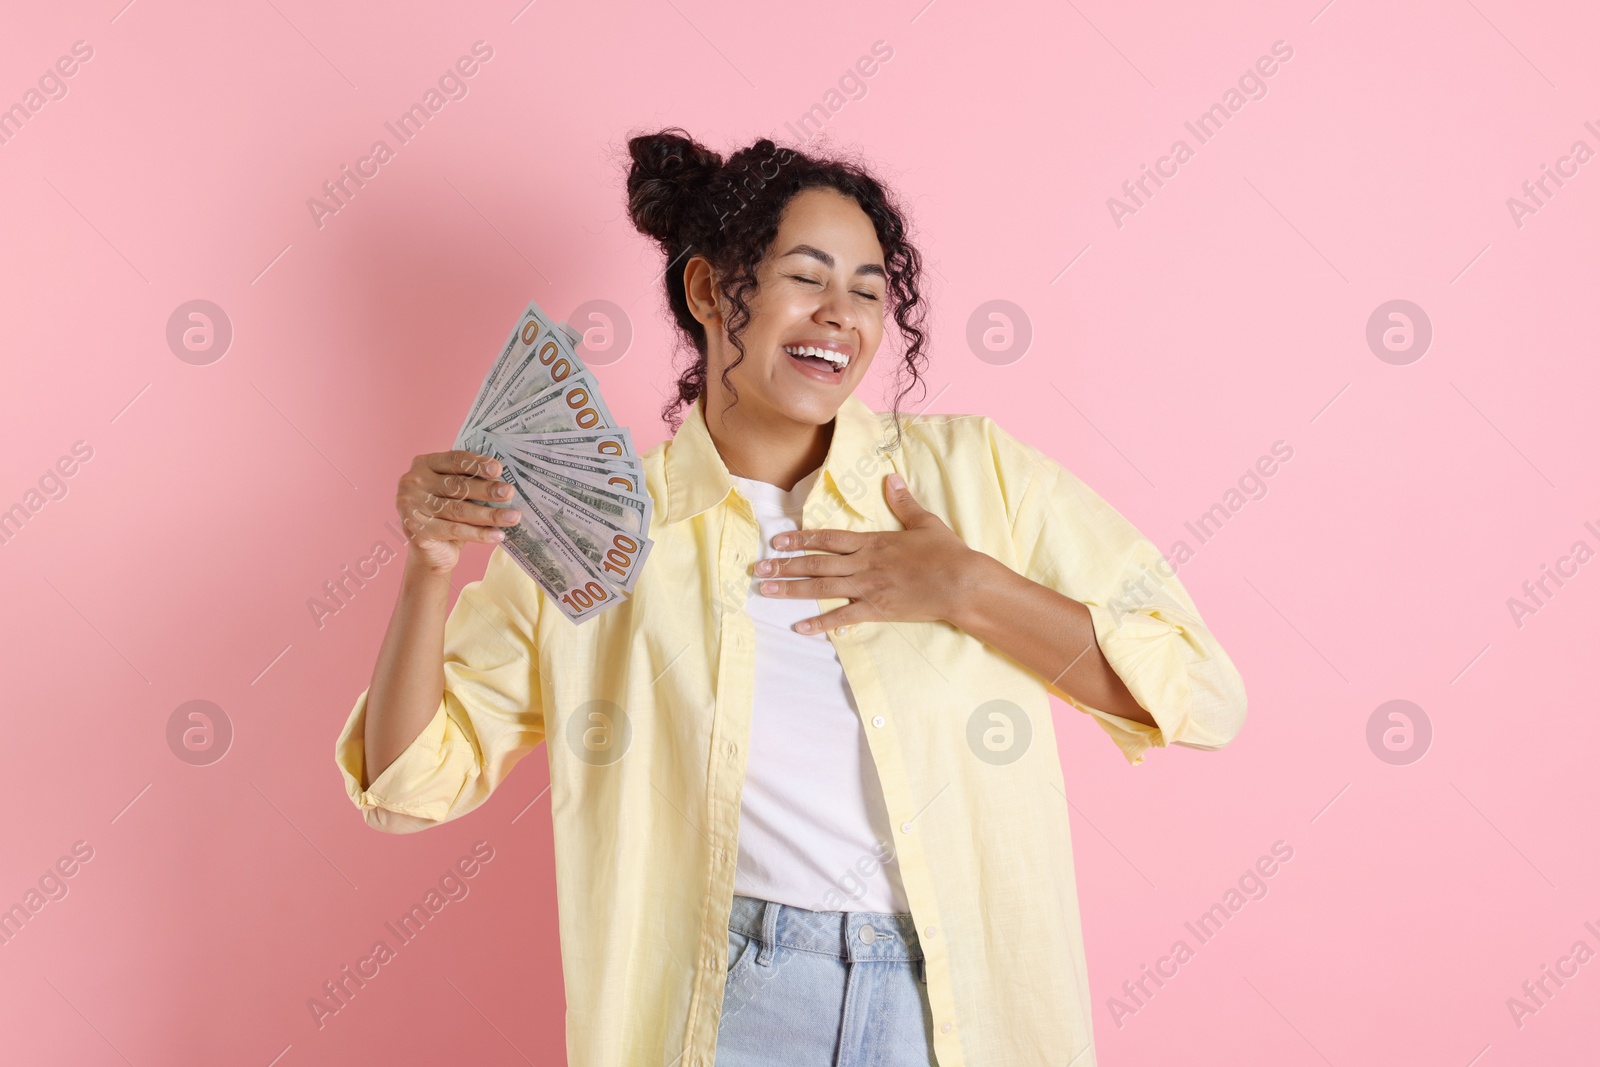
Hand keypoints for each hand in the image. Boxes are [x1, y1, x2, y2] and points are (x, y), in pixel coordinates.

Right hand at [395, 451, 521, 574]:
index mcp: (424, 464)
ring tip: (513, 517)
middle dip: (487, 490)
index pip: (454, 460)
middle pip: (457, 485)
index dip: (477, 464)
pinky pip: (454, 530)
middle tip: (509, 493)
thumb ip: (471, 482)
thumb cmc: (448, 515)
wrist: (431, 551)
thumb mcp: (457, 494)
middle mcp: (413, 482)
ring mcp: (411, 506)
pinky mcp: (416, 530)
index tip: (498, 470)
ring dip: (489, 514)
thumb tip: (504, 481)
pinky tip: (498, 535)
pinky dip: (479, 534)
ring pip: (458, 510)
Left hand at [754, 472, 980, 633]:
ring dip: (792, 589)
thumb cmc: (946, 553)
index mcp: (872, 542)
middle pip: (816, 563)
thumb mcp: (924, 522)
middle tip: (759, 568)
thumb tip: (891, 478)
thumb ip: (903, 502)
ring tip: (767, 590)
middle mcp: (864, 564)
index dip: (801, 539)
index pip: (828, 538)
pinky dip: (820, 623)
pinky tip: (800, 628)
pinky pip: (843, 617)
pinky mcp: (877, 610)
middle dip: (785, 565)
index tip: (777, 540)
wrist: (962, 584)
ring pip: (822, 588)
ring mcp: (868, 588)